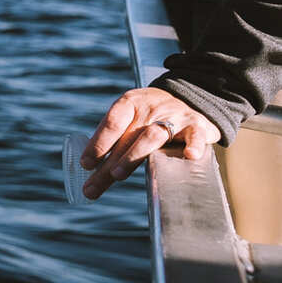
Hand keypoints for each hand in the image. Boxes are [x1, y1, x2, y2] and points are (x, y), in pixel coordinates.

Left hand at [79, 87, 221, 199]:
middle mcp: (150, 109)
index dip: (97, 143)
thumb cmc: (150, 116)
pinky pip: (196, 135)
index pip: (111, 123)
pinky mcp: (197, 126)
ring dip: (133, 155)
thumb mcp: (130, 118)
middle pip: (128, 137)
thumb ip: (114, 139)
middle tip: (92, 184)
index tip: (85, 164)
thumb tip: (90, 168)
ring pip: (152, 136)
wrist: (188, 98)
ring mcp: (174, 116)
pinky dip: (194, 145)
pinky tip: (189, 156)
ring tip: (117, 174)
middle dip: (109, 162)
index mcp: (129, 103)